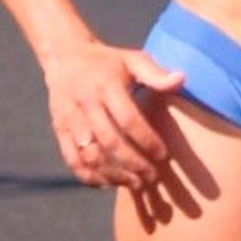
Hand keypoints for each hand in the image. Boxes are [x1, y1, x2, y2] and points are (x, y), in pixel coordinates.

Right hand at [42, 40, 185, 188]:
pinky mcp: (59, 130)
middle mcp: (86, 103)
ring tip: (136, 183)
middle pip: (109, 142)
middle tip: (152, 177)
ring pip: (90, 156)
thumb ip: (155, 73)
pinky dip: (89, 177)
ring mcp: (70, 119)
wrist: (65, 57)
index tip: (163, 155)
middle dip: (133, 163)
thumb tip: (181, 80)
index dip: (146, 140)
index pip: (128, 119)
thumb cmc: (107, 61)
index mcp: (106, 85)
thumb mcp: (131, 59)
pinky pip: (72, 160)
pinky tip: (109, 183)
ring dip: (113, 175)